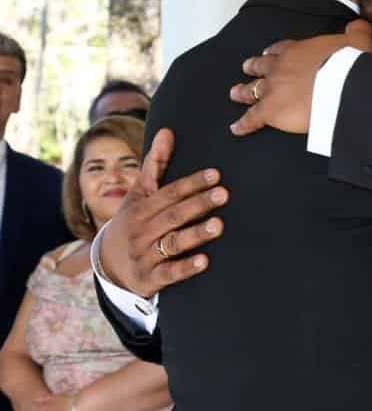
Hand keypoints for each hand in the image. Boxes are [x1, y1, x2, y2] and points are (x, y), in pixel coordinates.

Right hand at [97, 127, 226, 297]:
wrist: (109, 264)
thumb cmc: (134, 221)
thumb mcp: (140, 194)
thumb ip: (156, 164)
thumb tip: (168, 131)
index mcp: (141, 208)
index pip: (168, 193)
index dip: (191, 184)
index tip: (215, 175)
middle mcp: (141, 230)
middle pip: (173, 215)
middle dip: (198, 204)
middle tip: (223, 195)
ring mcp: (145, 254)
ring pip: (172, 242)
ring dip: (195, 234)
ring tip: (218, 225)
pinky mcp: (150, 278)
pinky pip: (169, 273)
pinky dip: (186, 267)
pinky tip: (204, 261)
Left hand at [230, 22, 371, 136]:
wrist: (341, 85)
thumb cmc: (348, 63)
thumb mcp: (358, 41)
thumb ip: (357, 30)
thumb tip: (359, 24)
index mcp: (296, 50)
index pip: (281, 49)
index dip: (274, 52)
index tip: (269, 53)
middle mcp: (279, 67)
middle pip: (261, 66)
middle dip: (253, 67)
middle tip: (247, 68)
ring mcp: (272, 89)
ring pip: (252, 89)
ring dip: (243, 91)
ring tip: (235, 93)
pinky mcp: (270, 111)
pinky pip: (252, 118)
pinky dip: (244, 124)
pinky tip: (236, 129)